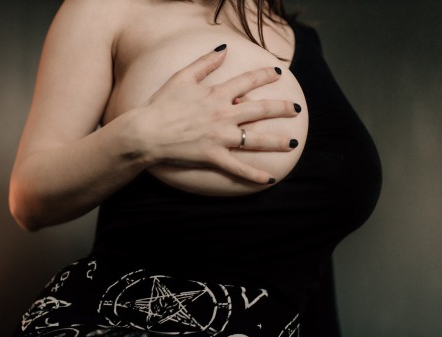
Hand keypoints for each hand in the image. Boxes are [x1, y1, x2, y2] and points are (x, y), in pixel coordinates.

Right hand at [134, 44, 300, 184]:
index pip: (248, 81)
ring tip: (293, 143)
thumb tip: (223, 50)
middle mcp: (224, 115)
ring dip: (277, 142)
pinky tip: (268, 179)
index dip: (265, 75)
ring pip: (256, 140)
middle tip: (295, 109)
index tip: (277, 73)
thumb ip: (204, 63)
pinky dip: (254, 175)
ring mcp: (221, 138)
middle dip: (281, 109)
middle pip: (261, 110)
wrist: (146, 132)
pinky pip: (238, 168)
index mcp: (217, 95)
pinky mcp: (214, 157)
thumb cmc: (161, 104)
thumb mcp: (182, 77)